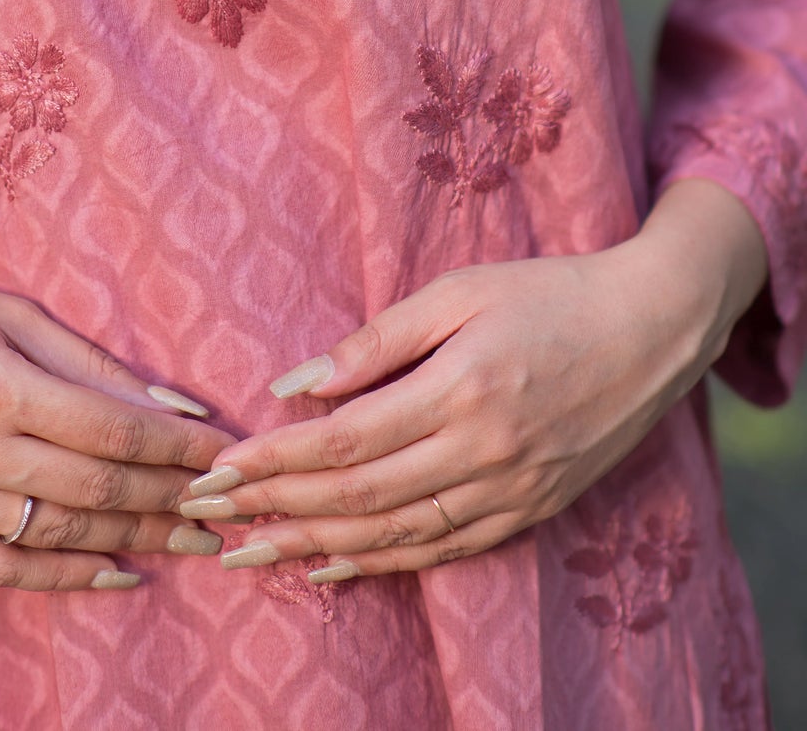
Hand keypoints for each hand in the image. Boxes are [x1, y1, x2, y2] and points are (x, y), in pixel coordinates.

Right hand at [0, 194, 231, 591]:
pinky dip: (67, 578)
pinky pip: (4, 568)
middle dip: (173, 497)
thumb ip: (90, 362)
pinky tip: (119, 572)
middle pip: (97, 489)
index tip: (226, 447)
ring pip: (60, 535)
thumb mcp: (6, 310)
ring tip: (191, 536)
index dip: (178, 445)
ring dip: (137, 539)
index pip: (112, 428)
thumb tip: (173, 401)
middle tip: (227, 503)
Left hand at [182, 181, 766, 582]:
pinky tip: (333, 567)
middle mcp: (484, 452)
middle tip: (209, 517)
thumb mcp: (459, 292)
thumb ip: (377, 340)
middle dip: (276, 508)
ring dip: (315, 547)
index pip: (345, 440)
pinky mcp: (530, 510)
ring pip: (396, 536)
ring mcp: (510, 490)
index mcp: (461, 388)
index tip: (217, 466)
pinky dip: (382, 564)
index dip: (275, 459)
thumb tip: (296, 383)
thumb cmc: (547, 293)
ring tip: (251, 552)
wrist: (651, 329)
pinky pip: (443, 550)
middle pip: (360, 497)